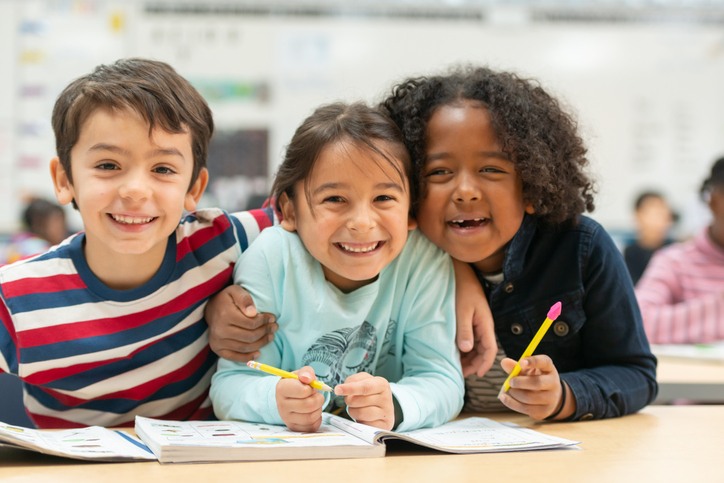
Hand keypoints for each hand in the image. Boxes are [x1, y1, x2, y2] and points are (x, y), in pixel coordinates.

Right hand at [205, 285, 277, 361]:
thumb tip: (253, 313)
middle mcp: (220, 330)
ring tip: (270, 337)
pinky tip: (258, 353)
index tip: (272, 318)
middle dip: (265, 332)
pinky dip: (248, 357)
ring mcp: (218, 341)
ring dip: (261, 344)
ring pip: (245, 347)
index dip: (264, 321)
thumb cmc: (227, 299)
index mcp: (225, 315)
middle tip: (274, 327)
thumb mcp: (235, 291)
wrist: (210, 309)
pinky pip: (234, 357)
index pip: (251, 323)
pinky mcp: (217, 349)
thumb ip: (245, 299)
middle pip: (250, 336)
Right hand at [276, 366, 324, 431]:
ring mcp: (286, 418)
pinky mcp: (294, 427)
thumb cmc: (296, 384)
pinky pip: (312, 426)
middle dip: (319, 399)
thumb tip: (308, 378)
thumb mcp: (300, 374)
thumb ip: (306, 372)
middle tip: (317, 395)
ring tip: (314, 403)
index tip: (310, 387)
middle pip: (309, 405)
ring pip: (311, 417)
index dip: (312, 388)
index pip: (303, 391)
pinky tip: (313, 412)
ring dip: (318, 409)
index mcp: (282, 389)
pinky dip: (317, 418)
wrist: (287, 397)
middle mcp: (281, 405)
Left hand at [334, 373, 394, 430]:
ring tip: (358, 408)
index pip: (364, 386)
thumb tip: (341, 388)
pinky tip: (364, 417)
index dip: (349, 388)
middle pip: (358, 400)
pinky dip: (360, 421)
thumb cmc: (370, 394)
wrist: (383, 408)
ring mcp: (386, 413)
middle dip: (349, 400)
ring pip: (360, 413)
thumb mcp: (364, 381)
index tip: (337, 390)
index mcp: (382, 384)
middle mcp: (386, 398)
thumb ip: (352, 381)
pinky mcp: (384, 426)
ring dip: (353, 411)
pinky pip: (364, 424)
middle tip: (352, 400)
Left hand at [452, 258, 496, 376]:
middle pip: (483, 351)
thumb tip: (467, 350)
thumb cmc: (461, 291)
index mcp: (486, 325)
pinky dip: (464, 349)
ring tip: (455, 365)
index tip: (477, 375)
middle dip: (474, 364)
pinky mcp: (471, 322)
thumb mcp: (462, 311)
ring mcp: (478, 325)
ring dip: (468, 357)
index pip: (490, 350)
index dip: (485, 364)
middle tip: (459, 373)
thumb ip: (464, 330)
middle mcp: (484, 327)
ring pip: (476, 347)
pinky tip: (454, 353)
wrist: (461, 275)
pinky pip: (471, 340)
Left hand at [499, 355, 575, 420]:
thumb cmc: (534, 379)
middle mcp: (553, 383)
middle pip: (537, 383)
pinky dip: (512, 403)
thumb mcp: (527, 371)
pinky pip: (526, 409)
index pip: (545, 362)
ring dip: (515, 393)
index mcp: (549, 368)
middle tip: (510, 381)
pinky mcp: (544, 412)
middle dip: (520, 382)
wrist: (548, 397)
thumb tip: (504, 362)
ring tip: (510, 390)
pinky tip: (504, 398)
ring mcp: (551, 399)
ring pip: (529, 397)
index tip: (521, 362)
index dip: (533, 361)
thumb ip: (515, 367)